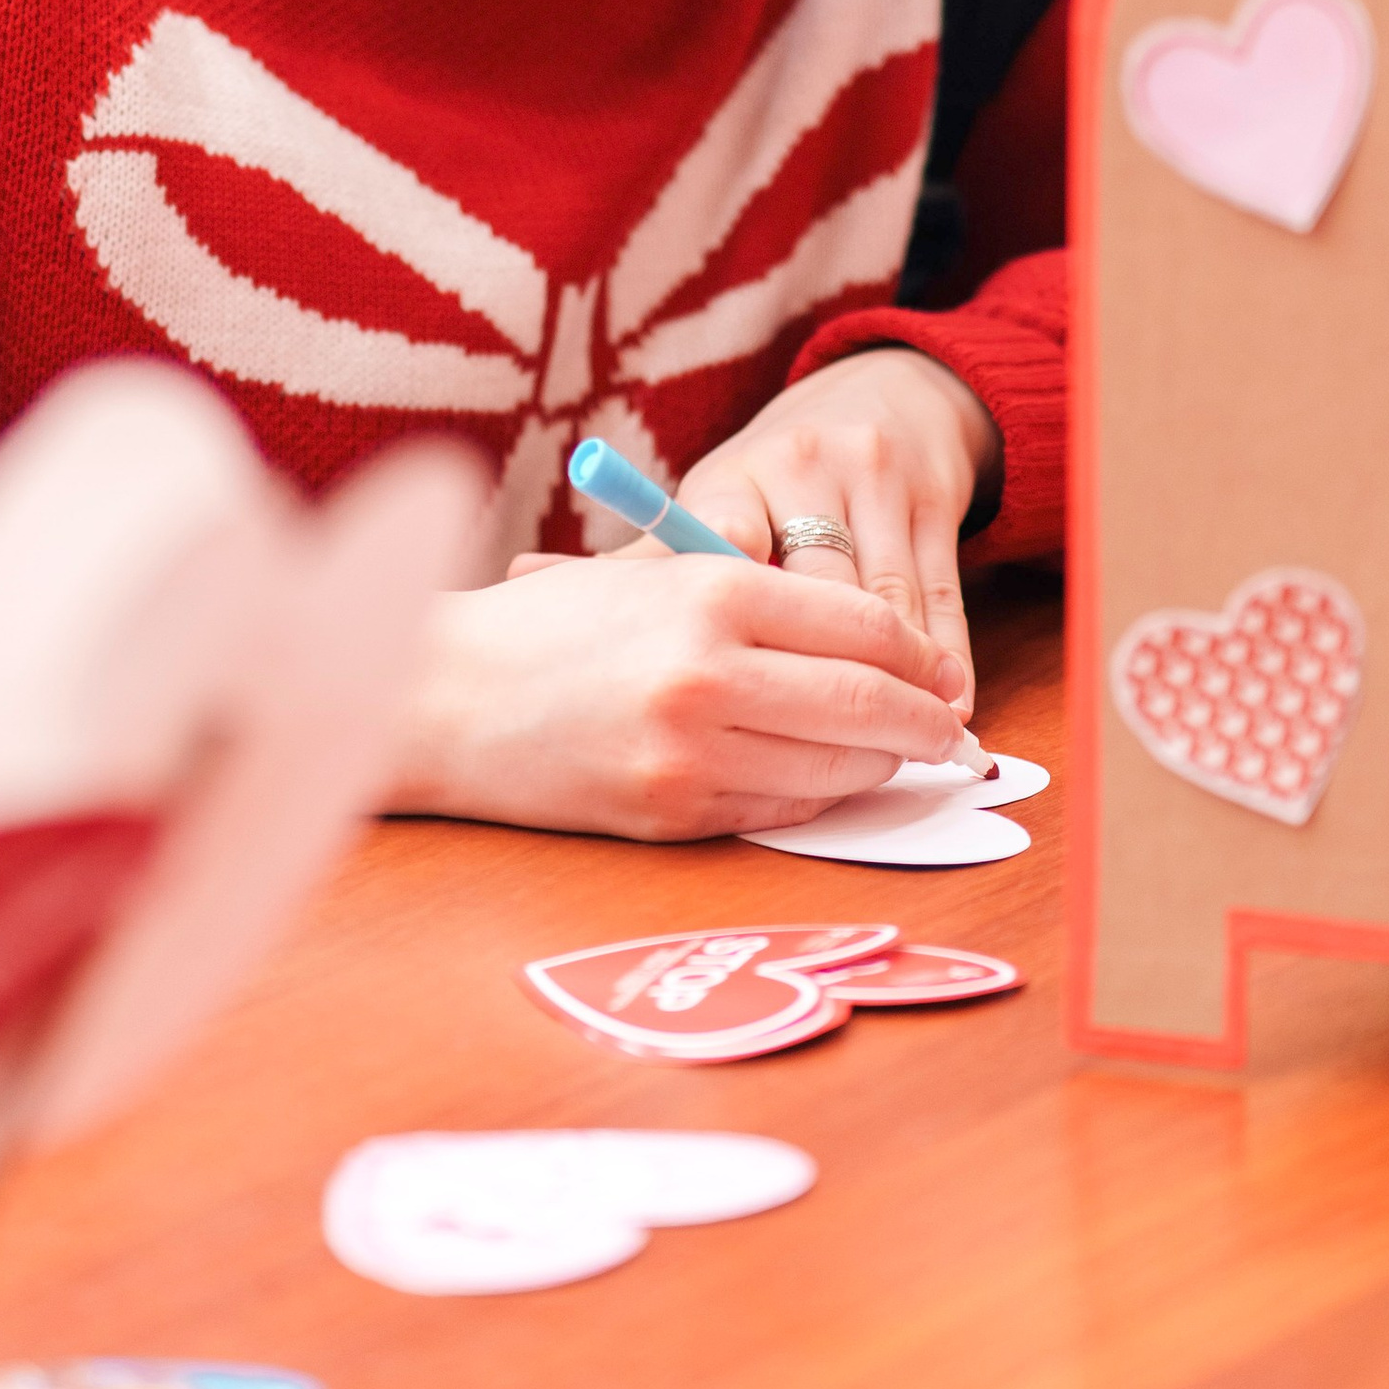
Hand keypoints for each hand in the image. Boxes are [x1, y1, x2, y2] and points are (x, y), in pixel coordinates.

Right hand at [384, 542, 972, 841]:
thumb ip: (754, 598)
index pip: (866, 627)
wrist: (438, 698)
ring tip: (894, 756)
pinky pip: (779, 808)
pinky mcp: (671, 813)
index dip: (919, 653)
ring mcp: (691, 753)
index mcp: (710, 592)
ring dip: (878, 766)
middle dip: (926, 722)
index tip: (939, 667)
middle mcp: (710, 674)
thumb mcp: (648, 575)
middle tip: (950, 730)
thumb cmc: (542, 626)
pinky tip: (819, 779)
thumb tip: (875, 642)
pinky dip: (815, 795)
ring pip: (835, 768)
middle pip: (870, 704)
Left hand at [672, 346, 998, 714]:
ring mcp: (874, 476)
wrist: (880, 393)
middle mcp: (801, 466)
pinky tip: (950, 705)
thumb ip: (666, 567)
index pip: (724, 534)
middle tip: (826, 750)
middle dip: (826, 675)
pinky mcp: (934, 495)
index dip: (734, 599)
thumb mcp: (720, 501)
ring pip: (887, 596)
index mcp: (732, 476)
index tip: (738, 670)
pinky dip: (947, 655)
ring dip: (897, 680)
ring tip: (900, 746)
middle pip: (818, 584)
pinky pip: (941, 590)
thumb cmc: (776, 480)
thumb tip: (583, 620)